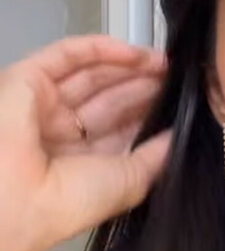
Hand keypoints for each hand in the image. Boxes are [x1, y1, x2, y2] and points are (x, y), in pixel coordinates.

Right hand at [0, 33, 171, 250]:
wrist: (20, 195)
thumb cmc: (71, 202)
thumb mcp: (130, 182)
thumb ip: (155, 157)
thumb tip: (178, 137)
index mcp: (81, 163)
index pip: (119, 130)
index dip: (147, 114)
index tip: (179, 105)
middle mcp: (62, 134)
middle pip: (108, 100)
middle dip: (142, 87)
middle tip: (175, 78)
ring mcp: (45, 106)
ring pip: (92, 75)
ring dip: (129, 67)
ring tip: (164, 64)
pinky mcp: (28, 80)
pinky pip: (68, 55)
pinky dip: (101, 49)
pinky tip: (137, 53)